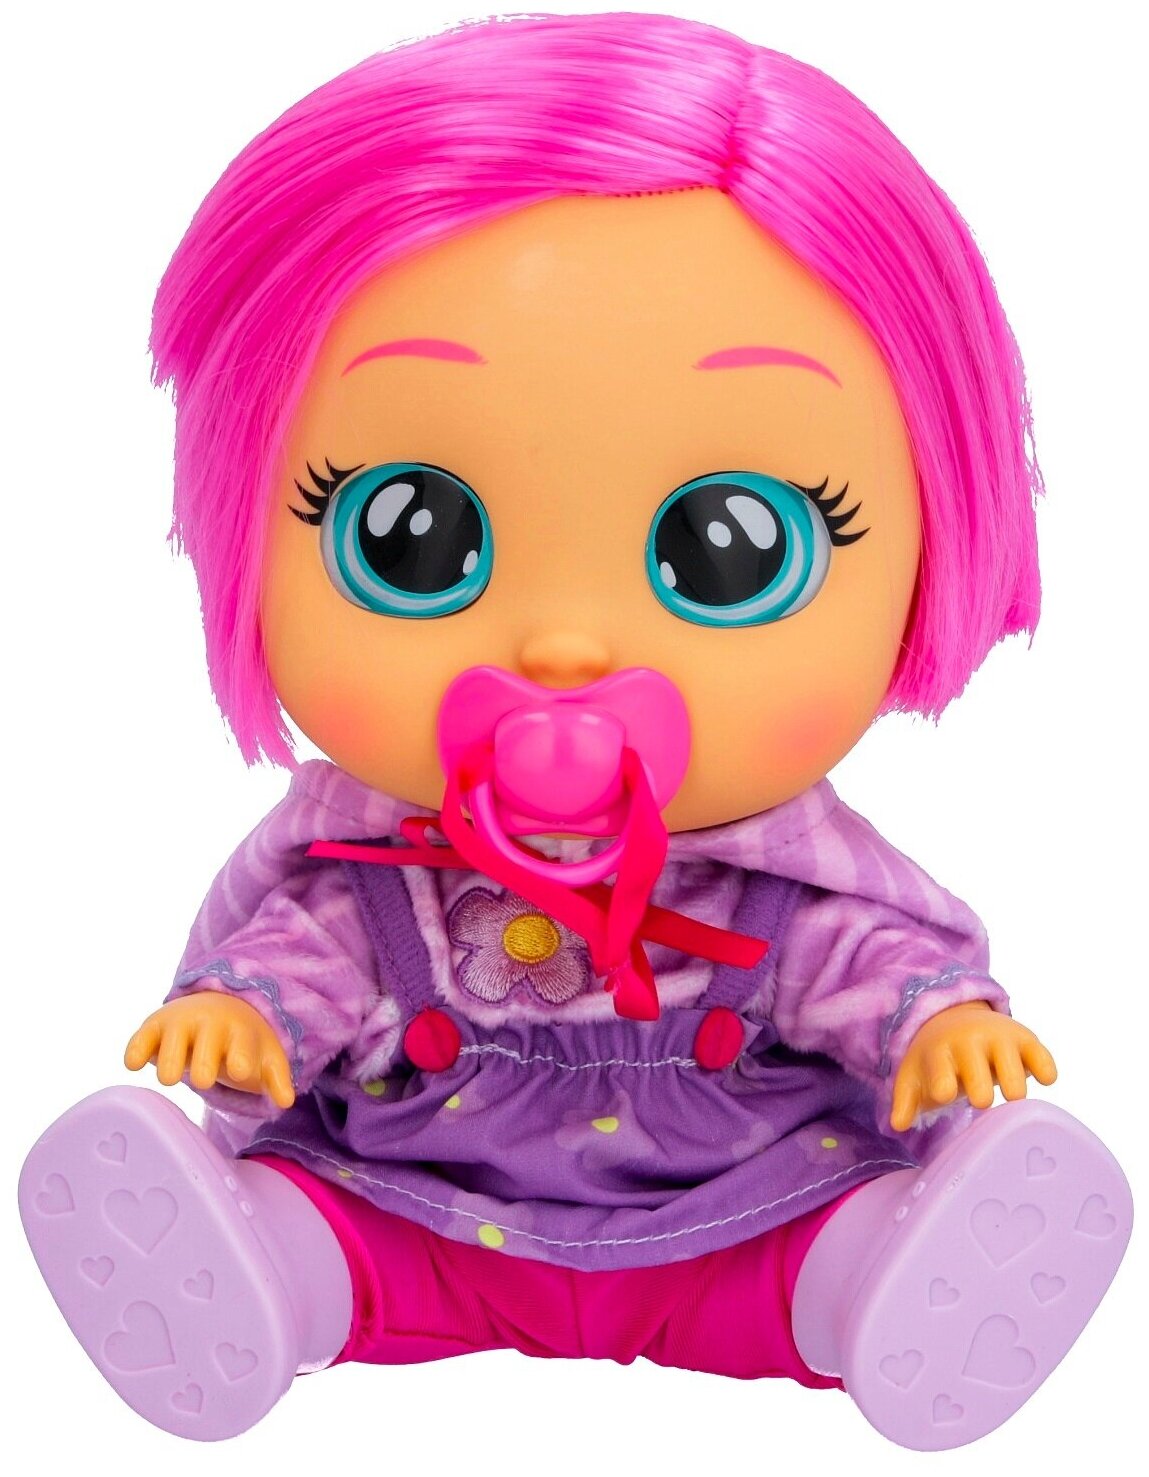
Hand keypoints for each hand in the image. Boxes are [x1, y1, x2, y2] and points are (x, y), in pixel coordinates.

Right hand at [124, 994, 295, 1109]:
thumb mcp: (265, 1055)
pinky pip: (143, 1036)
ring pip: (172, 1038)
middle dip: (205, 1060)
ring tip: (170, 1078)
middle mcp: (210, 1024)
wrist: (218, 1004)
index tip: (241, 1071)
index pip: (243, 1045)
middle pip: (206, 1043)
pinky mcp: (155, 1026)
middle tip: (205, 1081)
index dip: (242, 1057)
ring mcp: (181, 1023)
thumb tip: (288, 1101)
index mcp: (240, 1032)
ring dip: (170, 1057)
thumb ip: (277, 1078)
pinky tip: (133, 1064)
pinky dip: (137, 1047)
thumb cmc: (243, 1041)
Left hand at [890, 1001, 1055, 1131]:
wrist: (957, 1017)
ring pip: (1012, 1070)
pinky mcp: (1025, 1038)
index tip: (946, 1094)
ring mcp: (999, 1039)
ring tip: (1009, 1095)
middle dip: (980, 1092)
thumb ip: (905, 1100)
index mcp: (939, 1053)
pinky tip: (1043, 1079)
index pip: (940, 1073)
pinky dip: (1045, 1069)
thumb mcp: (914, 1073)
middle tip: (980, 1100)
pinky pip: (1040, 1056)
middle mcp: (969, 1042)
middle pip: (979, 1077)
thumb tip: (897, 1124)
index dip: (943, 1085)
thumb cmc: (937, 1057)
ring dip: (1013, 1088)